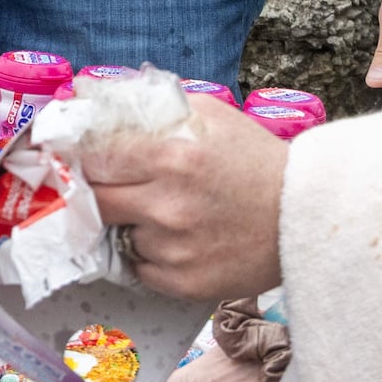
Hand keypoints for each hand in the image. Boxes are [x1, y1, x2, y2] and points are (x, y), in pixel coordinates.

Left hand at [79, 101, 290, 302]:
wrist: (305, 216)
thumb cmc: (255, 160)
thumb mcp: (210, 115)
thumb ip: (151, 106)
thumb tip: (92, 98)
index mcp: (171, 156)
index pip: (93, 157)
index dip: (80, 157)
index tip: (75, 158)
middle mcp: (167, 205)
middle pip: (94, 200)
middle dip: (96, 192)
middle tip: (106, 186)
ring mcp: (174, 249)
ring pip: (118, 235)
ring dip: (130, 225)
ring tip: (163, 214)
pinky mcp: (183, 283)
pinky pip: (141, 268)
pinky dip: (151, 255)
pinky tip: (180, 240)